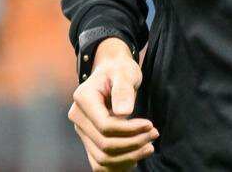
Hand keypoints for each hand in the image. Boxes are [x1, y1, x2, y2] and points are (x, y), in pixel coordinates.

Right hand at [67, 37, 158, 169]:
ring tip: (149, 146)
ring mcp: (82, 131)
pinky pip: (100, 162)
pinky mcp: (89, 140)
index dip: (129, 130)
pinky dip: (118, 164)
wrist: (112, 71)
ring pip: (101, 158)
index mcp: (83, 99)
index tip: (150, 124)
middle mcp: (78, 118)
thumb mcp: (125, 72)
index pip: (105, 126)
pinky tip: (136, 156)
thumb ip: (123, 90)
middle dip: (132, 144)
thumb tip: (123, 113)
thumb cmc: (119, 70)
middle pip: (104, 145)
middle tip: (154, 134)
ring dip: (128, 157)